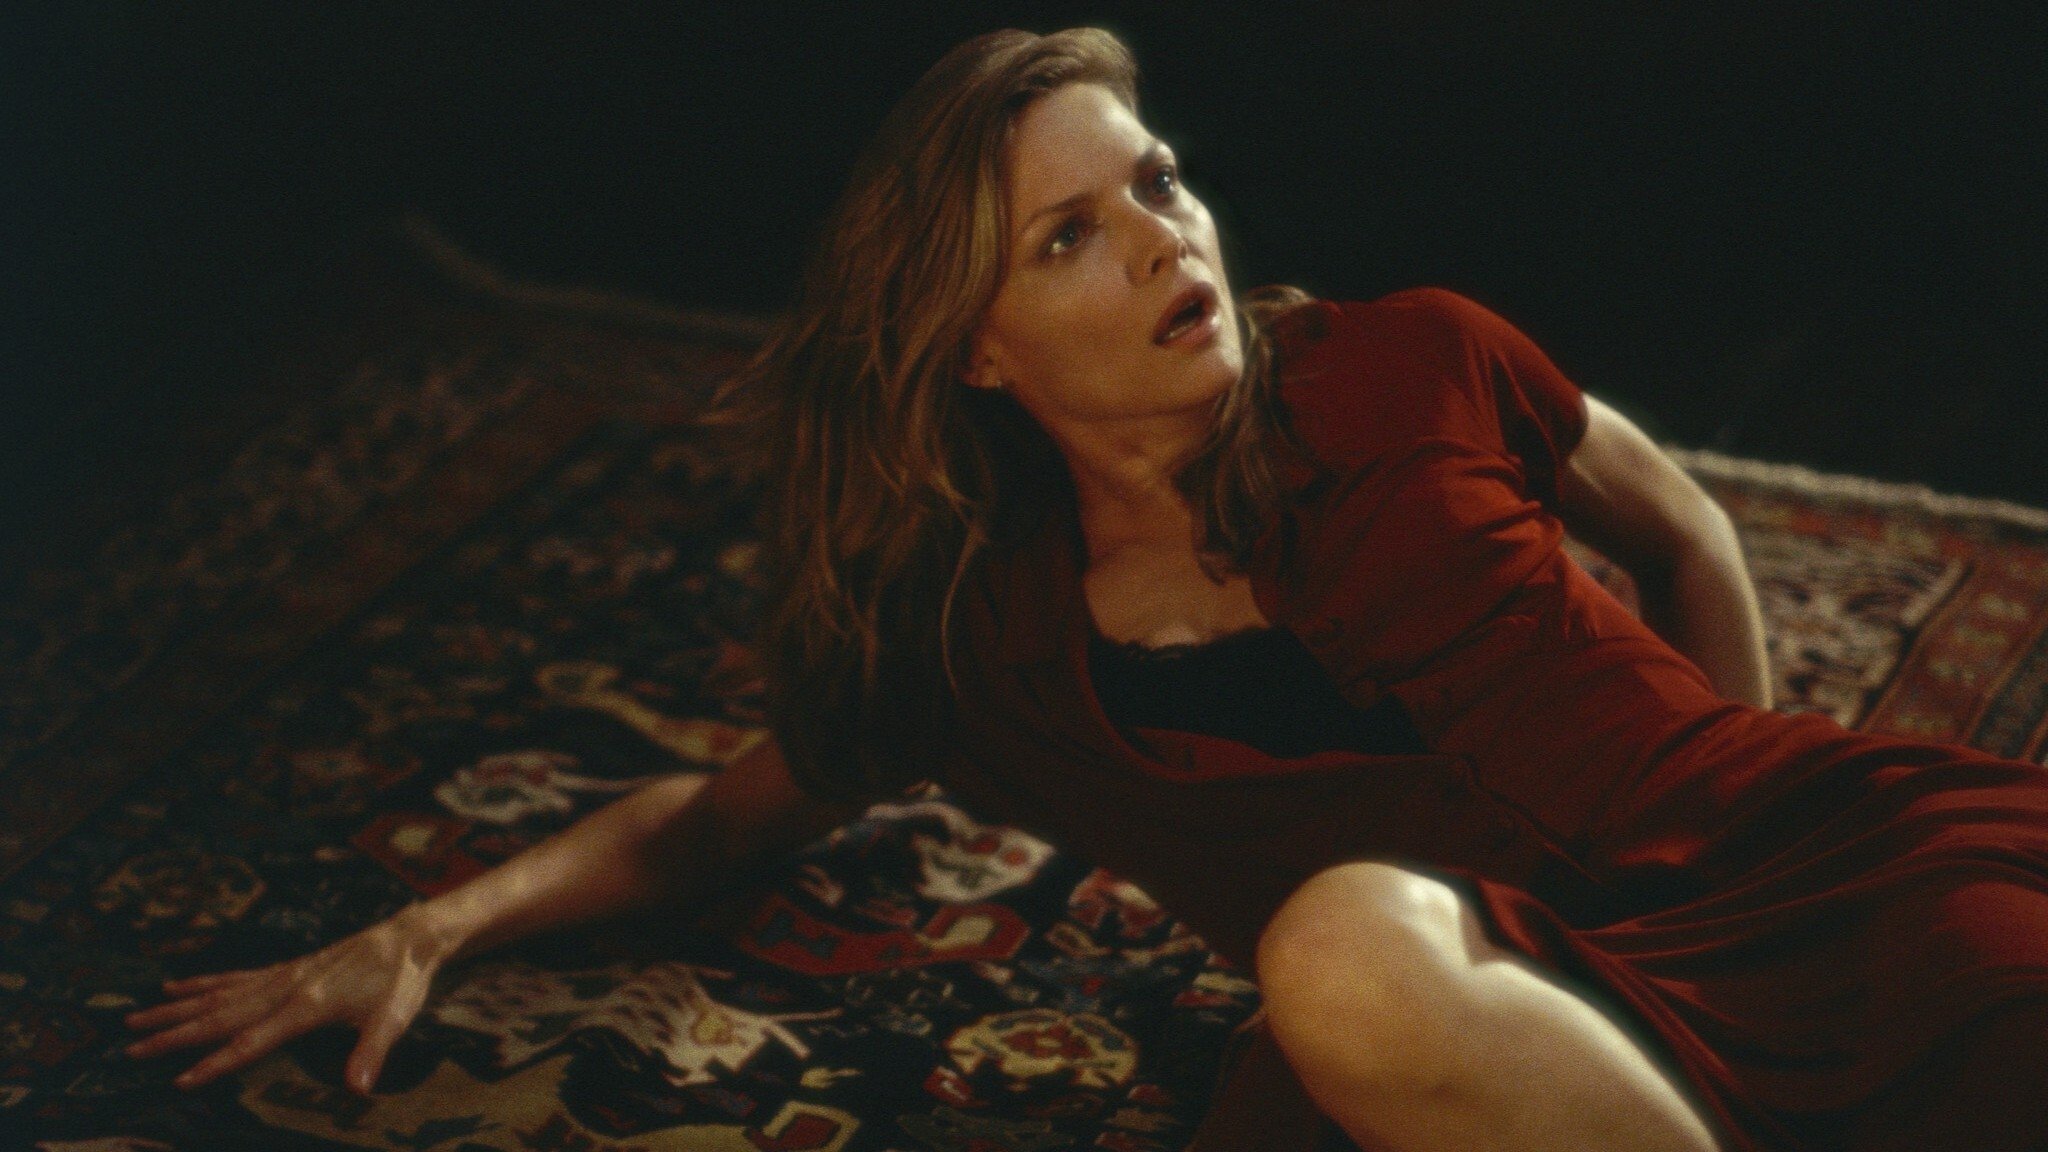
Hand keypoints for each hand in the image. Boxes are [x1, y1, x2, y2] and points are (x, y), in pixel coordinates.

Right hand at [123, 906, 453, 1093]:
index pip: (251, 1041)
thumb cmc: (402, 979)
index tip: (178, 1081)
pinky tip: (176, 985)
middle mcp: (285, 988)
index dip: (216, 1063)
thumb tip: (358, 1089)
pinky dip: (202, 983)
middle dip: (174, 1035)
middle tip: (129, 1048)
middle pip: (219, 1016)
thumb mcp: (394, 1016)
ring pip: (217, 994)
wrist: (409, 935)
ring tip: (135, 1017)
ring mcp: (281, 975)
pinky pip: (234, 977)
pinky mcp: (285, 968)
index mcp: (305, 1006)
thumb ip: (371, 1051)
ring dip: (176, 1008)